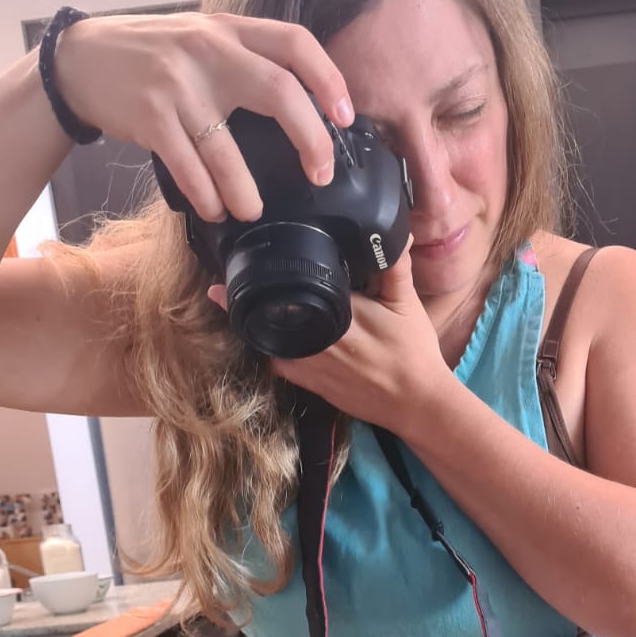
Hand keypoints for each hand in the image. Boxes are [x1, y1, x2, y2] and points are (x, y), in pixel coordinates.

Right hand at [51, 12, 353, 222]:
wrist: (80, 58)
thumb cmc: (152, 57)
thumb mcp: (201, 40)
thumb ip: (243, 60)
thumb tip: (300, 106)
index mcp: (229, 30)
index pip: (294, 42)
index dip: (329, 79)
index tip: (346, 117)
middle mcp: (208, 50)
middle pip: (279, 91)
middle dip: (311, 139)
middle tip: (320, 174)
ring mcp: (178, 84)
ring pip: (227, 149)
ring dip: (245, 191)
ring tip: (251, 210)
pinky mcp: (151, 116)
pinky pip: (190, 169)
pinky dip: (207, 196)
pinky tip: (214, 209)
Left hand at [208, 243, 454, 439]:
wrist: (416, 402)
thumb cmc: (414, 352)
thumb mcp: (407, 304)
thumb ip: (395, 267)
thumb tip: (394, 234)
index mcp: (342, 314)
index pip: (296, 289)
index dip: (266, 276)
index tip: (238, 262)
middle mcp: (321, 340)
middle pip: (273, 314)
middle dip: (246, 299)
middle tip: (220, 285)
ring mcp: (313, 365)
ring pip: (269, 342)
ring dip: (252, 325)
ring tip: (231, 307)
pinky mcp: (312, 384)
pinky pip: (278, 365)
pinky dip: (267, 350)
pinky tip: (261, 337)